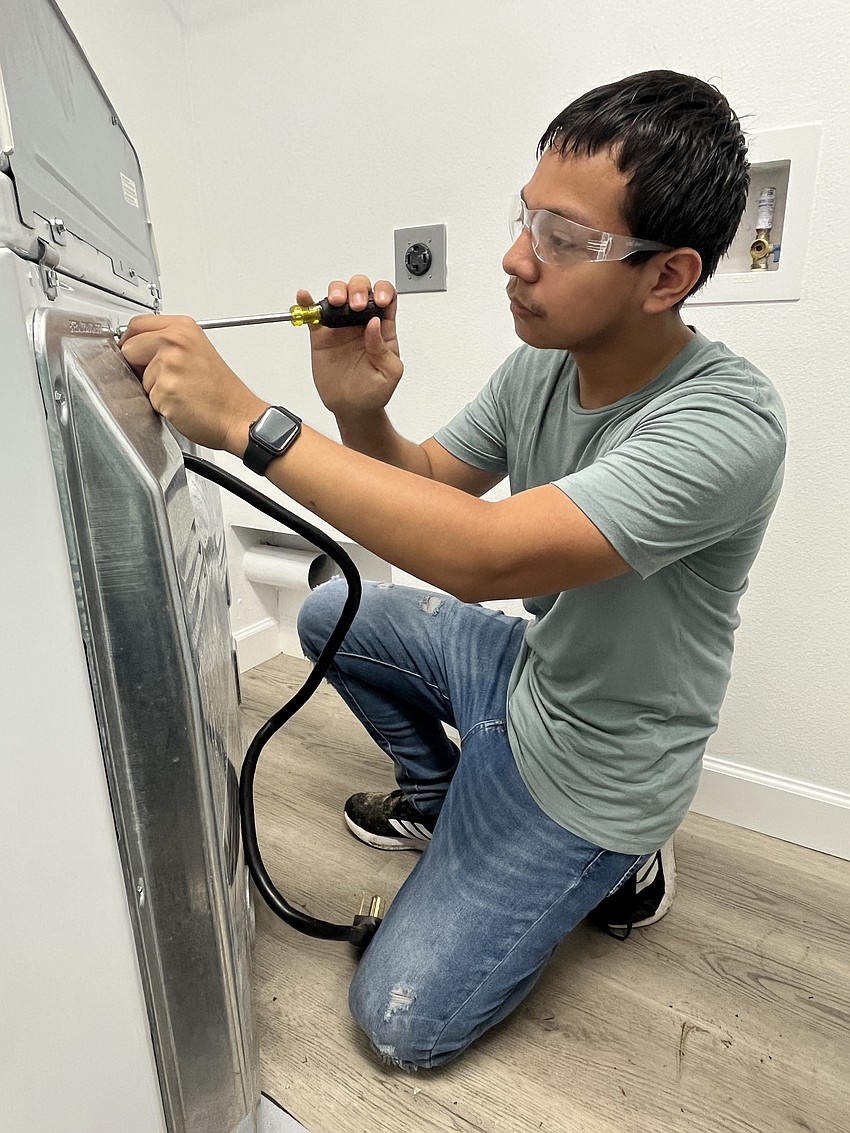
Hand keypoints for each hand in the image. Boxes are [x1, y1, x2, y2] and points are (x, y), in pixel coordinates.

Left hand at [119, 315, 267, 454]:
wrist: (238, 415)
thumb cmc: (221, 390)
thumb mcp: (197, 350)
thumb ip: (166, 343)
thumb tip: (135, 347)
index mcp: (183, 328)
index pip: (137, 325)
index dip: (133, 342)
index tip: (136, 353)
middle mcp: (175, 341)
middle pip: (129, 347)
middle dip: (137, 365)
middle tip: (162, 377)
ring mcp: (169, 364)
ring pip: (136, 375)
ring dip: (151, 387)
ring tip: (179, 391)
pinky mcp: (165, 389)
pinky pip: (147, 397)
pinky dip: (159, 404)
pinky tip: (180, 402)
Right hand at [301, 275, 402, 415]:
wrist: (352, 408)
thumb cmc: (374, 391)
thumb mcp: (390, 372)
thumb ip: (384, 349)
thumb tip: (375, 325)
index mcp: (382, 329)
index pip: (387, 298)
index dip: (384, 292)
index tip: (379, 301)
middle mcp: (361, 323)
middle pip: (360, 289)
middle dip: (358, 289)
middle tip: (356, 305)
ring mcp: (341, 327)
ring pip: (338, 295)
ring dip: (336, 291)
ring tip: (336, 302)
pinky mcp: (322, 337)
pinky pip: (313, 314)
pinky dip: (307, 303)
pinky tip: (304, 297)